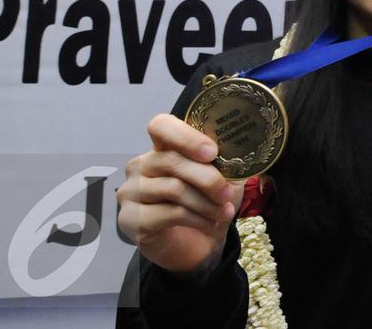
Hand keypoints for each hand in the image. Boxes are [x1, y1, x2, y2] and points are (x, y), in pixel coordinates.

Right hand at [115, 114, 243, 275]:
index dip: (186, 137)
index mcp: (162, 148)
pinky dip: (198, 219)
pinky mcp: (130, 219)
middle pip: (172, 161)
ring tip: (224, 212)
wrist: (199, 245)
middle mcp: (140, 165)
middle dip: (208, 179)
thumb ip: (226, 162)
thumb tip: (240, 150)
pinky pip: (169, 213)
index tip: (212, 152)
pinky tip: (211, 224)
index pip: (161, 126)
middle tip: (227, 193)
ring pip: (173, 189)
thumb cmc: (209, 204)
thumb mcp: (224, 179)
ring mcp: (130, 192)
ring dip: (206, 203)